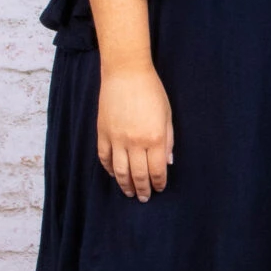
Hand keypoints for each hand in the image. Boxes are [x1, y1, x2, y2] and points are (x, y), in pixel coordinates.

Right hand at [97, 64, 174, 201]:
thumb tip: (167, 162)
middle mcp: (135, 142)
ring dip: (125, 185)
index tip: (159, 188)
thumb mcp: (167, 114)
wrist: (126, 72)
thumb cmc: (151, 90)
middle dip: (142, 189)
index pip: (157, 170)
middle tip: (144, 198)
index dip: (158, 183)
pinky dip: (109, 169)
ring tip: (129, 192)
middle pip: (138, 175)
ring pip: (119, 171)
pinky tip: (114, 174)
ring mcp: (116, 139)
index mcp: (154, 138)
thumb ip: (168, 139)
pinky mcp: (102, 133)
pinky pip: (104, 158)